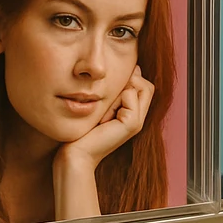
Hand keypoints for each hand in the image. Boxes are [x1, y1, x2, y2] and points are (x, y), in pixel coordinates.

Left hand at [52, 67, 155, 220]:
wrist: (76, 154)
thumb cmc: (83, 130)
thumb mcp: (103, 105)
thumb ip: (118, 90)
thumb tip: (134, 68)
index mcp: (133, 114)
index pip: (144, 84)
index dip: (130, 80)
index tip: (108, 94)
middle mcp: (139, 118)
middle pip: (146, 85)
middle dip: (128, 83)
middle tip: (107, 101)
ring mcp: (138, 122)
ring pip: (141, 86)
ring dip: (121, 90)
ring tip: (105, 111)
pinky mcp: (132, 124)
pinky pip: (130, 94)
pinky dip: (115, 99)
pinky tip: (104, 117)